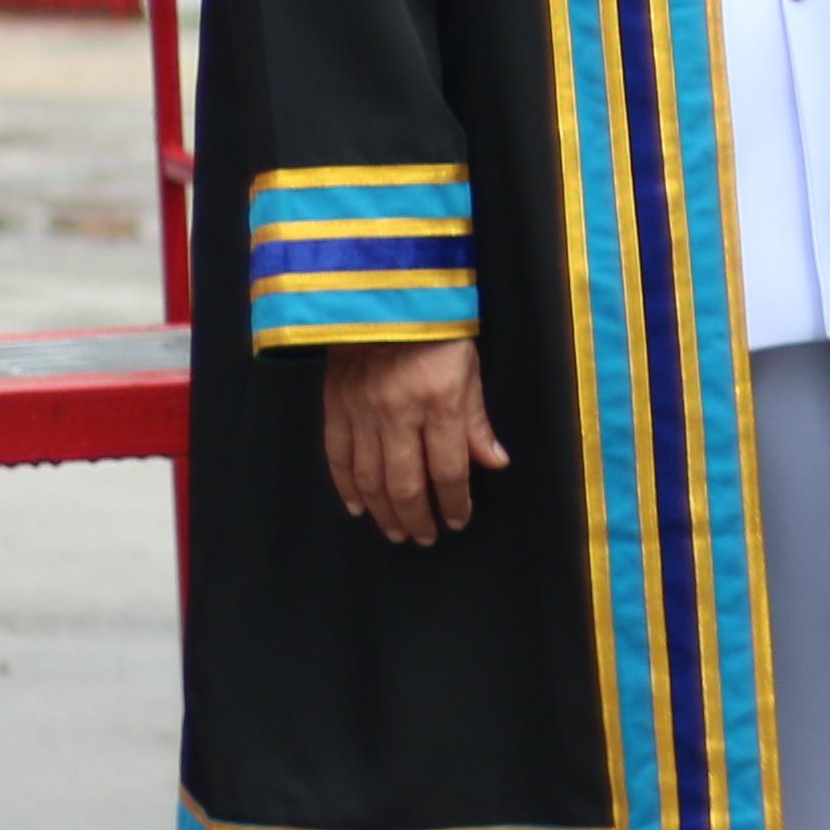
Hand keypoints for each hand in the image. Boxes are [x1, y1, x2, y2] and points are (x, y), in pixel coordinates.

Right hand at [323, 336, 504, 544]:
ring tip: (396, 531)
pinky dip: (346, 486)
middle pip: (405, 483)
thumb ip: (477, 420)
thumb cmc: (438, 328)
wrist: (384, 291)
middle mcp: (397, 413)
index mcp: (439, 402)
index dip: (455, 502)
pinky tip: (357, 506)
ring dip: (383, 511)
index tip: (458, 521)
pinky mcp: (334, 404)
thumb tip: (494, 463)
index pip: (449, 470)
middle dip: (417, 518)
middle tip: (425, 538)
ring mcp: (360, 410)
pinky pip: (337, 455)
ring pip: (369, 478)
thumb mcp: (470, 368)